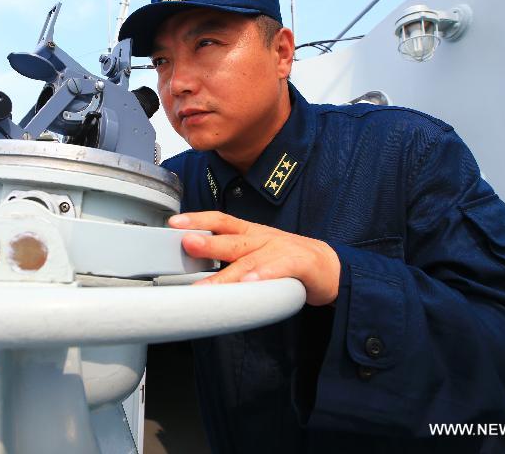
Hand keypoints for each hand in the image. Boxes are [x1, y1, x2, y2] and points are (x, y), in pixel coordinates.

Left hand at [170, 211, 340, 305]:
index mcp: (250, 233)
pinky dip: (265, 276)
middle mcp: (262, 238)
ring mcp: (281, 250)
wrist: (330, 266)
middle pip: (232, 239)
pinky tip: (251, 284)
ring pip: (251, 261)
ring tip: (208, 284)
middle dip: (208, 242)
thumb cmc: (287, 259)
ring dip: (228, 272)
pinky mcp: (301, 264)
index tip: (174, 222)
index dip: (198, 220)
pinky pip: (281, 270)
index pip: (221, 221)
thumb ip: (229, 255)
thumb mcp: (255, 252)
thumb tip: (193, 257)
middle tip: (186, 242)